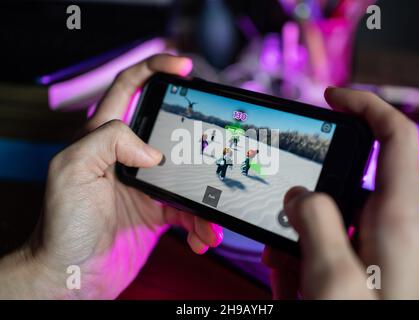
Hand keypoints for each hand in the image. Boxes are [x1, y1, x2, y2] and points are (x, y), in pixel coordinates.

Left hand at [0, 54, 222, 298]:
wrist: (71, 274)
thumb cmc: (63, 224)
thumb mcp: (72, 169)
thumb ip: (108, 140)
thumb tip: (151, 150)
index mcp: (103, 136)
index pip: (129, 87)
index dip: (154, 68)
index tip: (182, 66)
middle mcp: (127, 156)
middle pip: (170, 128)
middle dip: (196, 133)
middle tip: (215, 141)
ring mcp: (147, 184)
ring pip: (188, 174)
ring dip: (206, 193)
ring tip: (211, 213)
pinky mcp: (159, 211)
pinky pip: (190, 211)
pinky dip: (200, 224)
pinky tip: (202, 236)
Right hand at [263, 88, 418, 298]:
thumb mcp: (333, 277)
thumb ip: (313, 222)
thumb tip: (301, 194)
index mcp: (396, 215)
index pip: (392, 134)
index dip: (364, 104)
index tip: (331, 96)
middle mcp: (394, 226)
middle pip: (347, 184)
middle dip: (308, 198)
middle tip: (280, 222)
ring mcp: (383, 250)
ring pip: (334, 222)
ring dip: (303, 240)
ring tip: (287, 276)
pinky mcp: (373, 270)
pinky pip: (337, 250)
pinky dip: (311, 262)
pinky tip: (295, 286)